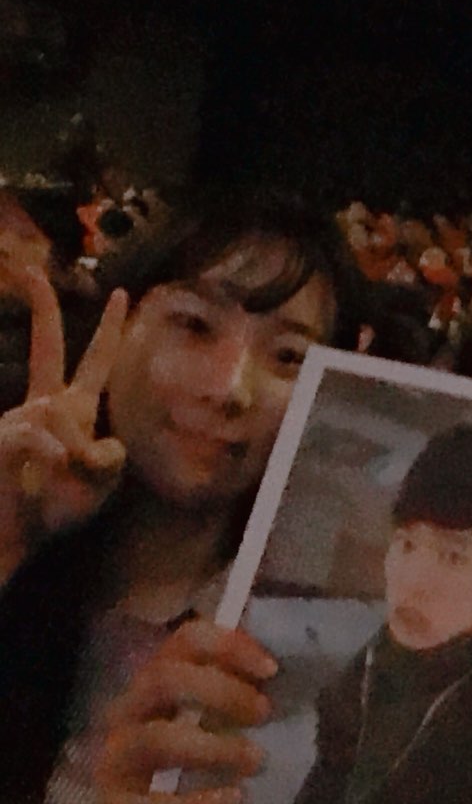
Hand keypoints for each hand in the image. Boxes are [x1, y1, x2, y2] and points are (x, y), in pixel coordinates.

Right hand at [0, 261, 127, 580]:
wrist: (8, 539)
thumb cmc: (52, 513)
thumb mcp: (100, 485)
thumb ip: (112, 457)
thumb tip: (99, 437)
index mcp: (69, 412)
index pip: (93, 361)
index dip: (108, 330)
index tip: (122, 294)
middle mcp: (41, 406)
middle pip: (48, 346)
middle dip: (42, 307)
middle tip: (31, 269)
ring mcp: (15, 418)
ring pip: (61, 419)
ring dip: (70, 458)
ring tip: (52, 483)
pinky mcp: (1, 436)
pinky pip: (43, 440)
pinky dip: (51, 465)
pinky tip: (36, 480)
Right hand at [95, 618, 276, 802]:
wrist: (150, 800)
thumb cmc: (189, 749)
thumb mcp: (204, 711)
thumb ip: (228, 686)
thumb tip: (272, 670)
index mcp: (155, 677)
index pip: (187, 639)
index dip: (230, 645)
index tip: (271, 669)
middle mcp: (128, 708)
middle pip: (165, 678)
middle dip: (222, 691)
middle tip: (264, 713)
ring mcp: (115, 754)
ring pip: (159, 738)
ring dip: (215, 747)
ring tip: (256, 760)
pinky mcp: (114, 798)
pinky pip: (154, 799)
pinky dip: (201, 798)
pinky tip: (236, 796)